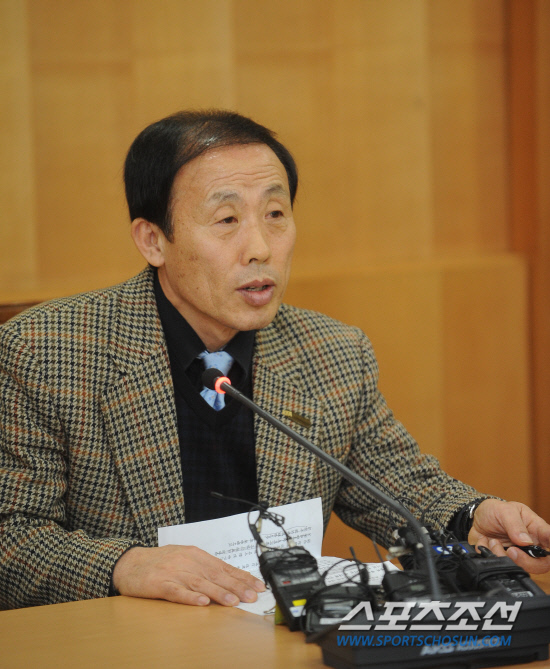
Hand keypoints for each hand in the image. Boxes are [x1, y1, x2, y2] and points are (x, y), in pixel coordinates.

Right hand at [112, 545, 265, 605]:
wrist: (130, 563)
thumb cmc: (161, 563)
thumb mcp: (186, 560)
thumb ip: (205, 569)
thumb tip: (232, 579)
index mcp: (196, 555)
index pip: (224, 567)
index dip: (242, 577)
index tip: (258, 586)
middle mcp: (187, 562)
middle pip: (215, 575)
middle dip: (236, 586)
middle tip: (252, 596)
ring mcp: (173, 572)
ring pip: (199, 583)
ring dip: (218, 593)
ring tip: (233, 601)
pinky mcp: (159, 583)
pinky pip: (176, 591)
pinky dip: (189, 597)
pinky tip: (201, 602)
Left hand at [468, 499, 549, 573]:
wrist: (476, 517)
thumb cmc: (496, 511)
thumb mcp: (505, 510)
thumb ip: (515, 524)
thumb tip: (526, 541)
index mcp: (536, 530)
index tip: (545, 550)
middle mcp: (530, 546)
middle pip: (541, 564)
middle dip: (526, 561)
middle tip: (511, 550)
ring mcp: (518, 556)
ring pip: (520, 568)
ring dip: (502, 555)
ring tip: (492, 541)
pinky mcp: (503, 560)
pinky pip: (499, 566)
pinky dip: (490, 555)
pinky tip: (485, 543)